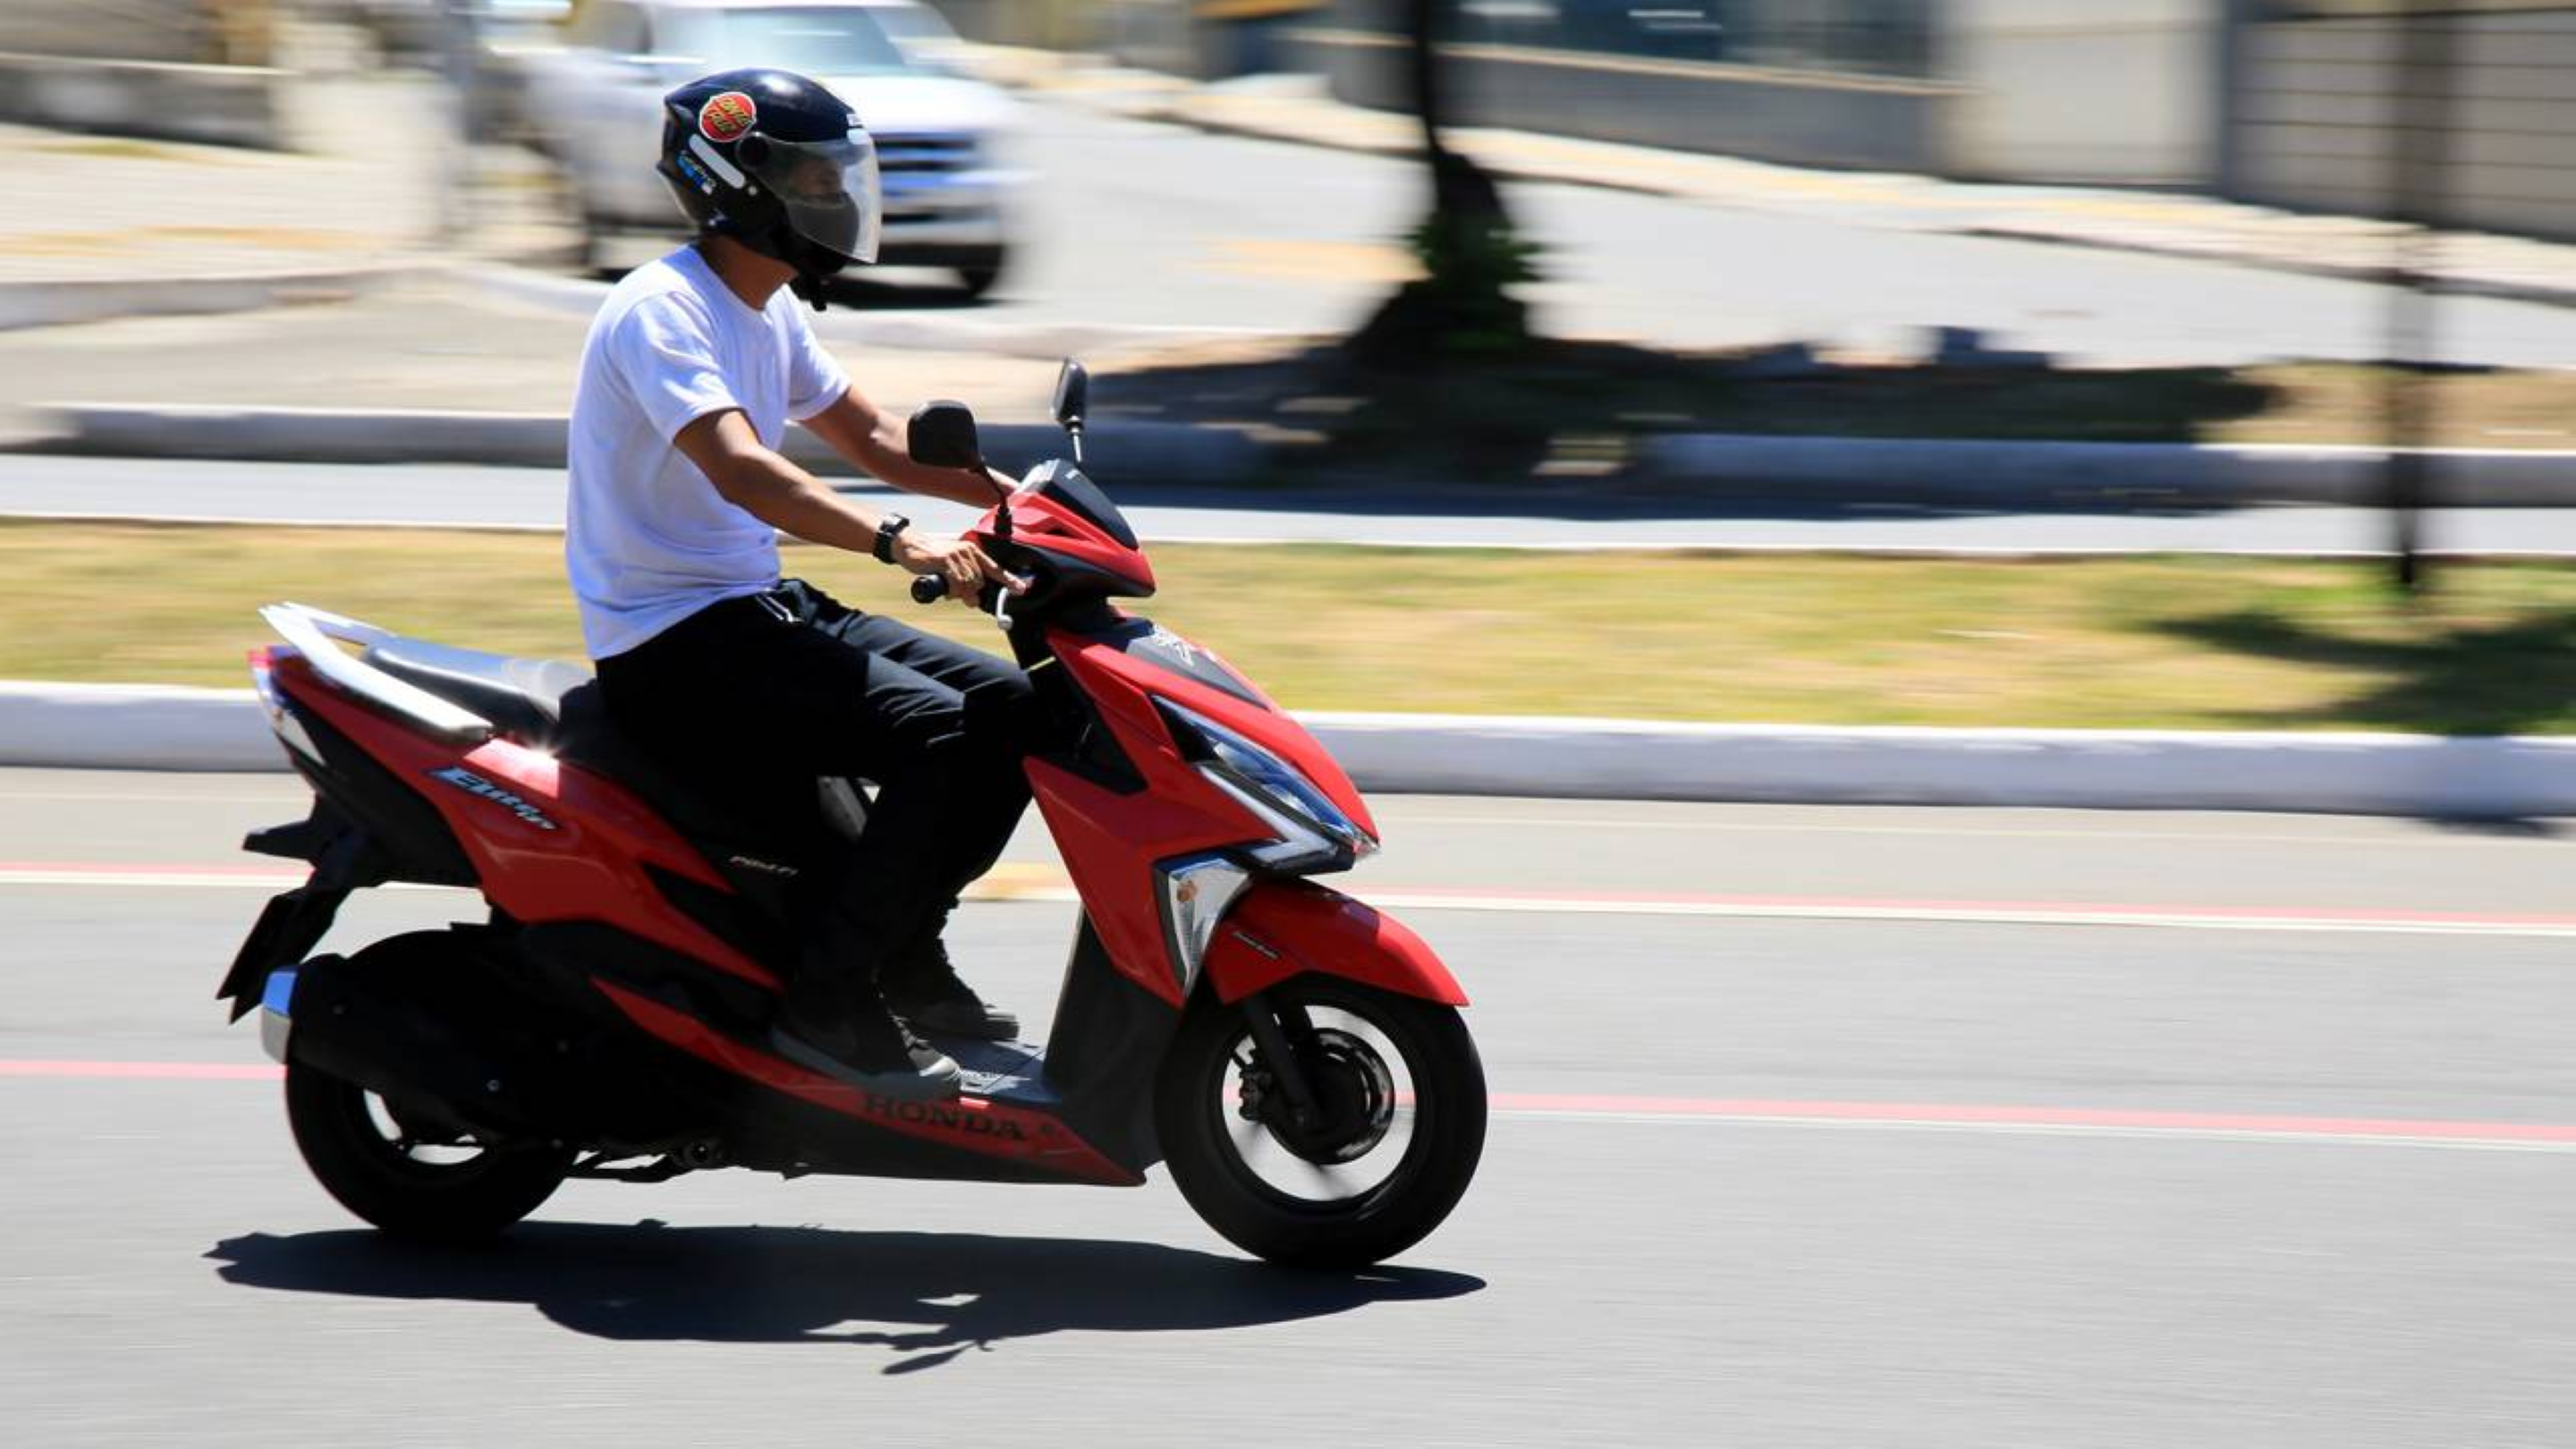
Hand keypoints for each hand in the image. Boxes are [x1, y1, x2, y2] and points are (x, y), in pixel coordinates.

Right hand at [892, 531, 1025, 603]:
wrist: (909, 545)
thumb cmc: (930, 558)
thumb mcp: (951, 565)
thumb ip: (963, 579)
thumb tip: (973, 599)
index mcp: (972, 551)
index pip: (994, 568)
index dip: (1008, 579)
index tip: (1020, 588)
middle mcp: (968, 552)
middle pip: (979, 581)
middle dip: (971, 593)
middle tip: (958, 595)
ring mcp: (957, 555)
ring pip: (969, 584)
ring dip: (960, 593)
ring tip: (949, 591)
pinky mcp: (945, 560)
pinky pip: (956, 582)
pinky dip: (952, 591)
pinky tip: (946, 590)